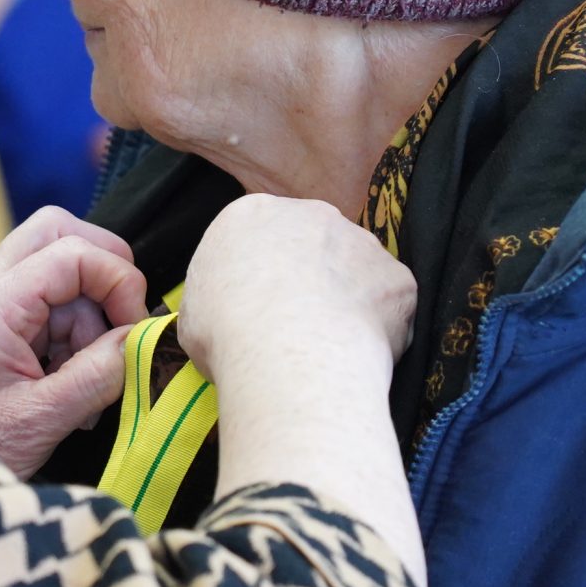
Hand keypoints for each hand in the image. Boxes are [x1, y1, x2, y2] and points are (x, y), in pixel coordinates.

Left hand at [0, 207, 147, 474]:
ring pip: (57, 273)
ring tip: (87, 385)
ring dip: (88, 319)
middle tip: (122, 323)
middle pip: (55, 233)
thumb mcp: (39, 420)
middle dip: (103, 272)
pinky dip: (70, 337)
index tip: (136, 328)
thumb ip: (96, 376)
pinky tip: (70, 386)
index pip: (69, 252)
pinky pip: (45, 306)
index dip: (117, 280)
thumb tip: (142, 340)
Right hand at [177, 196, 424, 586]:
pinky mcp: (399, 279)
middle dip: (306, 296)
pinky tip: (359, 370)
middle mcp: (305, 215)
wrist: (286, 356)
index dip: (255, 291)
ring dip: (347, 318)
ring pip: (356, 282)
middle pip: (309, 253)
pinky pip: (389, 309)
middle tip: (294, 352)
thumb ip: (206, 316)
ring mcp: (358, 243)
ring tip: (327, 371)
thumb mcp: (186, 329)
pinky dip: (379, 337)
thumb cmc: (222, 347)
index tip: (255, 330)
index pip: (254, 245)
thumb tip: (201, 347)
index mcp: (244, 218)